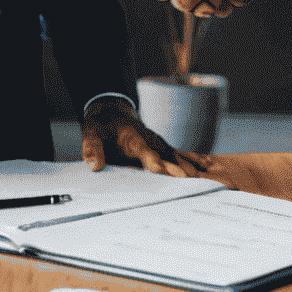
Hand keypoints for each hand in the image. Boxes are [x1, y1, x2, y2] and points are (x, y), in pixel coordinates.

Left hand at [80, 96, 210, 176]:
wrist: (111, 111)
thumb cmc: (101, 125)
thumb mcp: (91, 133)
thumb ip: (92, 148)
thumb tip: (95, 166)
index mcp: (132, 136)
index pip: (143, 150)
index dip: (152, 159)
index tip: (161, 170)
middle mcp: (148, 139)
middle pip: (165, 154)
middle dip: (177, 166)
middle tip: (191, 179)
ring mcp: (156, 142)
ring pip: (173, 155)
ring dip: (186, 166)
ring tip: (200, 180)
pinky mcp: (158, 147)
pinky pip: (175, 155)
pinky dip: (187, 162)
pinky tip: (200, 171)